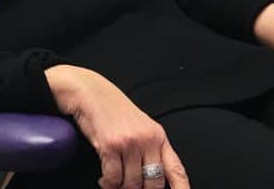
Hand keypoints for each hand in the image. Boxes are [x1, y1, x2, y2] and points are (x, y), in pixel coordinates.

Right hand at [45, 65, 189, 188]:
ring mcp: (129, 143)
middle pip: (153, 183)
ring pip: (131, 184)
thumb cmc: (114, 111)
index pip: (176, 169)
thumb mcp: (141, 127)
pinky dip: (108, 183)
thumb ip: (151, 150)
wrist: (91, 93)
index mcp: (158, 136)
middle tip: (131, 187)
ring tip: (114, 181)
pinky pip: (113, 178)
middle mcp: (147, 140)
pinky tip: (105, 179)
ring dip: (120, 187)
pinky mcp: (110, 146)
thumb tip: (153, 178)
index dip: (182, 188)